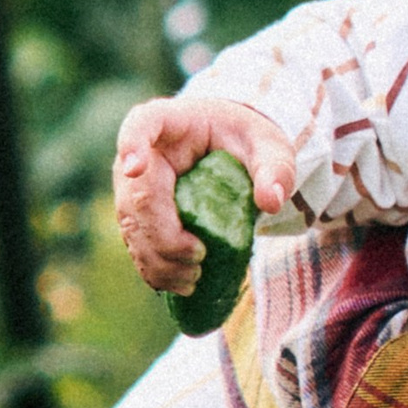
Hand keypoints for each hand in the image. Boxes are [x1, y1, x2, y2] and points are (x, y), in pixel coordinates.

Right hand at [114, 95, 299, 290]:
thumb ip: (275, 168)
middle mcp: (143, 155)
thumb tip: (271, 202)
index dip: (132, 143)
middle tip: (198, 259)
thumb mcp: (269, 146)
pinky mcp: (140, 218)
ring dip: (157, 260)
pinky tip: (179, 285)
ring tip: (193, 280)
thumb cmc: (246, 140)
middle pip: (136, 196)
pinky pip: (138, 246)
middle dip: (161, 235)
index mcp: (170, 122)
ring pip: (132, 228)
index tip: (135, 168)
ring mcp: (134, 188)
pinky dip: (155, 269)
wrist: (231, 151)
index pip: (141, 123)